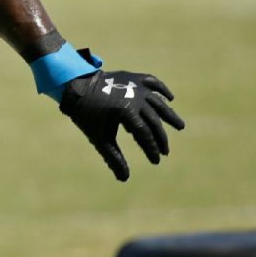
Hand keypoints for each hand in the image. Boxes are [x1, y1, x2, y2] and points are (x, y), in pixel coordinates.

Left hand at [60, 69, 184, 181]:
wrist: (75, 86)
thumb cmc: (86, 115)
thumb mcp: (99, 138)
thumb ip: (113, 158)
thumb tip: (124, 179)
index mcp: (126, 111)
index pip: (145, 135)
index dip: (151, 149)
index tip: (156, 161)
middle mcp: (135, 97)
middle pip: (154, 121)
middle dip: (160, 138)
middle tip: (165, 152)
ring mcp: (136, 85)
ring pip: (158, 102)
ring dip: (169, 115)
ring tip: (180, 127)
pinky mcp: (134, 77)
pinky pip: (153, 82)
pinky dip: (162, 90)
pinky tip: (170, 99)